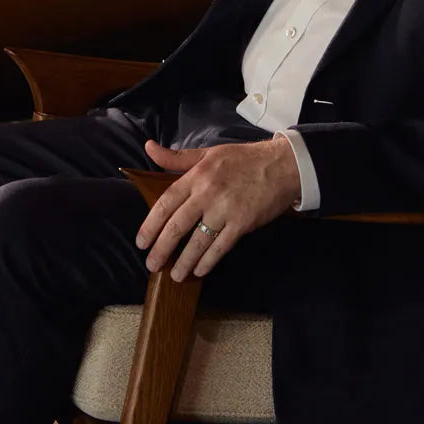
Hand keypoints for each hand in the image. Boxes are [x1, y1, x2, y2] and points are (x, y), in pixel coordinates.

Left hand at [135, 136, 301, 281]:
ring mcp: (225, 209)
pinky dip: (209, 261)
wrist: (282, 165)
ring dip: (184, 261)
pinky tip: (200, 270)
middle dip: (162, 248)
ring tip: (175, 275)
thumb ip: (177, 157)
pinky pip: (221, 246)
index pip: (167, 201)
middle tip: (151, 264)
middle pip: (178, 225)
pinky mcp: (242, 223)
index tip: (141, 241)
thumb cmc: (243, 159)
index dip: (151, 223)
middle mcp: (208, 193)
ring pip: (198, 240)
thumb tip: (149, 148)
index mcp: (197, 175)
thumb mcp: (209, 153)